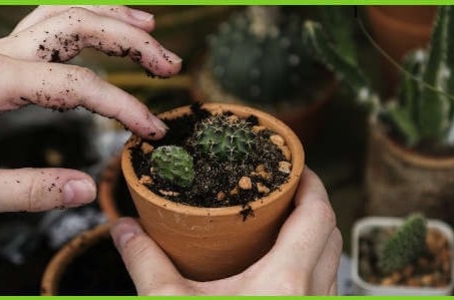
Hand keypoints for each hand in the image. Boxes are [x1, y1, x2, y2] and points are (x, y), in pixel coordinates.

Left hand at [0, 5, 181, 214]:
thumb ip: (31, 191)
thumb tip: (88, 189)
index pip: (76, 85)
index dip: (122, 106)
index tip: (151, 132)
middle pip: (76, 25)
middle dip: (129, 39)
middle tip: (170, 64)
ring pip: (63, 15)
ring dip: (110, 19)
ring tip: (151, 30)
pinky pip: (48, 27)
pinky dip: (84, 23)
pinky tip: (107, 31)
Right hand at [110, 168, 341, 294]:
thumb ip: (145, 262)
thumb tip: (122, 228)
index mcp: (286, 282)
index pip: (318, 213)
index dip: (310, 181)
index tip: (292, 163)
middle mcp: (313, 297)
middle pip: (330, 232)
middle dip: (310, 203)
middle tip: (280, 187)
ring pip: (330, 261)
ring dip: (312, 235)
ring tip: (278, 222)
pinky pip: (322, 286)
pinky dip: (308, 265)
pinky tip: (277, 267)